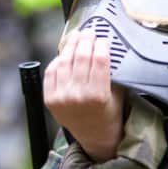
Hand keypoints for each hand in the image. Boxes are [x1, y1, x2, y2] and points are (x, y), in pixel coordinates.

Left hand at [44, 29, 124, 160]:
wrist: (94, 136)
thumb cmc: (108, 113)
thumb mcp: (117, 93)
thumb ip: (110, 72)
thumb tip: (102, 46)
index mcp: (98, 95)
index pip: (99, 60)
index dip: (101, 44)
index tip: (103, 38)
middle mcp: (78, 96)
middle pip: (80, 57)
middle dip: (85, 40)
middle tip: (89, 32)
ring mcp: (61, 98)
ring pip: (64, 62)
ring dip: (70, 45)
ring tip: (76, 37)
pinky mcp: (50, 99)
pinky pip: (51, 72)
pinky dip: (57, 60)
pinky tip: (64, 54)